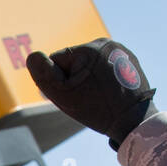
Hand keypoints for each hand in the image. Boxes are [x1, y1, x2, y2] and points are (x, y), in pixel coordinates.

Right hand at [26, 38, 157, 150]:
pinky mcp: (129, 61)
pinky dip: (102, 80)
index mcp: (89, 49)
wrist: (134, 120)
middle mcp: (106, 43)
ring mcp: (120, 51)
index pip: (56, 62)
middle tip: (86, 99)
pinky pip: (105, 68)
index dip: (59, 82)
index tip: (74, 96)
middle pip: (73, 62)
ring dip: (88, 81)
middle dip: (74, 80)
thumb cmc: (97, 109)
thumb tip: (33, 57)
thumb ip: (43, 74)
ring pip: (89, 66)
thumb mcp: (64, 95)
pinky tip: (108, 93)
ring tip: (98, 97)